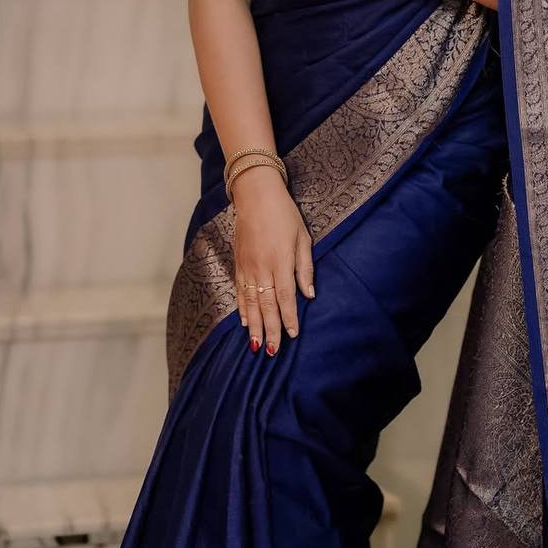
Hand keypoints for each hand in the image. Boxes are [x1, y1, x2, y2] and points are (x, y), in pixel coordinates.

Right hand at [231, 167, 314, 356]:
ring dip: (254, 325)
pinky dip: (242, 308)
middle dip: (270, 330)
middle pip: (266, 306)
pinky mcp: (238, 264)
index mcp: (281, 261)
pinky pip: (240, 292)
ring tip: (256, 345)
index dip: (289, 318)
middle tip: (272, 352)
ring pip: (251, 303)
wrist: (255, 196)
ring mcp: (247, 267)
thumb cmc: (284, 214)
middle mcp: (262, 268)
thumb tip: (309, 294)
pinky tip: (245, 321)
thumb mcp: (302, 237)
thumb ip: (305, 268)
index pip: (285, 297)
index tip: (293, 335)